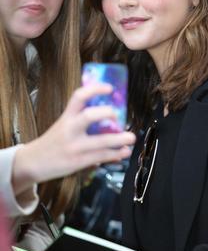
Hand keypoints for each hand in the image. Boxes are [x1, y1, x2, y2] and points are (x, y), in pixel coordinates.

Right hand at [12, 84, 135, 193]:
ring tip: (131, 138)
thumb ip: (81, 120)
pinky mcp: (78, 161)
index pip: (79, 97)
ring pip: (101, 141)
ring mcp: (74, 146)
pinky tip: (124, 152)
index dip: (95, 89)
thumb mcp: (62, 126)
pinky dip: (115, 154)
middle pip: (89, 116)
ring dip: (119, 139)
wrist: (33, 162)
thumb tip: (107, 120)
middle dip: (107, 114)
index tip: (109, 88)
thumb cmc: (52, 142)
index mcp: (66, 117)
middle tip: (118, 116)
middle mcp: (69, 129)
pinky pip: (101, 156)